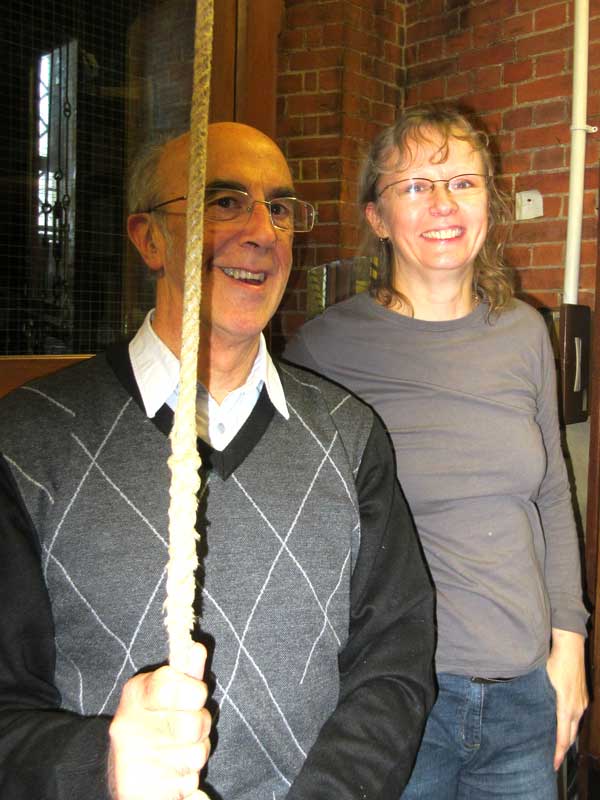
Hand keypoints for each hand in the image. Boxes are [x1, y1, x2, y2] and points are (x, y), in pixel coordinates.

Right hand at [108, 642, 211, 799]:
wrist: (119, 768)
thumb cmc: (152, 720)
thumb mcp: (164, 691)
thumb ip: (184, 673)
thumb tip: (197, 648)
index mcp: (136, 695)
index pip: (170, 684)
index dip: (193, 690)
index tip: (198, 694)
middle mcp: (128, 727)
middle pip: (194, 724)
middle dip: (201, 725)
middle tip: (191, 727)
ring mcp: (132, 763)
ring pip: (196, 756)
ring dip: (196, 754)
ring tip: (180, 751)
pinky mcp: (139, 792)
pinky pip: (189, 787)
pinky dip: (188, 784)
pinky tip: (174, 776)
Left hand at [546, 628, 587, 770]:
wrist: (570, 647)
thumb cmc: (554, 662)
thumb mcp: (542, 681)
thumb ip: (537, 698)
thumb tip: (524, 709)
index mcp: (566, 708)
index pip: (562, 737)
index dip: (557, 752)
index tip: (553, 764)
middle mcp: (577, 709)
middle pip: (570, 736)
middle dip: (562, 750)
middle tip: (552, 761)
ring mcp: (582, 703)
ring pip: (574, 727)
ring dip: (566, 738)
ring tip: (556, 748)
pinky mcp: (582, 697)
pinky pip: (576, 717)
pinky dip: (570, 726)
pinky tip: (562, 727)